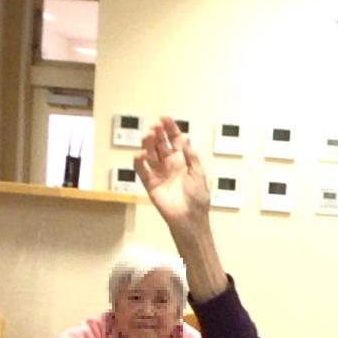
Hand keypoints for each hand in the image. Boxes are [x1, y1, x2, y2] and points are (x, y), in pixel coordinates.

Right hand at [134, 117, 210, 235]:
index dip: (170, 129)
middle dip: (157, 133)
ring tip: (148, 136)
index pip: (174, 140)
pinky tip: (140, 154)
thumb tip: (186, 139)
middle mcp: (169, 164)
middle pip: (160, 144)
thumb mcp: (199, 175)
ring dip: (147, 143)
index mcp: (182, 161)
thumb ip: (191, 157)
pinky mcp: (150, 184)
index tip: (164, 118)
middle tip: (155, 126)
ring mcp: (159, 173)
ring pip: (150, 153)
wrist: (190, 219)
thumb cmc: (197, 199)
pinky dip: (138, 161)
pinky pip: (141, 170)